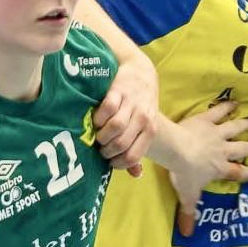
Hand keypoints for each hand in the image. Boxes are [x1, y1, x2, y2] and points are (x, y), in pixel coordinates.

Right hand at [93, 56, 158, 176]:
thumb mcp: (145, 126)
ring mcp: (132, 104)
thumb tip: (136, 175)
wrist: (141, 71)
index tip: (108, 160)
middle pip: (121, 144)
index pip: (133, 156)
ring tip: (98, 135)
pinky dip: (99, 117)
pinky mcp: (119, 90)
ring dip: (101, 135)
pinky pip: (107, 109)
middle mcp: (143, 118)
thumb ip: (138, 149)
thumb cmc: (140, 105)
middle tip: (100, 148)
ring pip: (115, 128)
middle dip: (106, 151)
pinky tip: (96, 119)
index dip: (116, 163)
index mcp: (151, 130)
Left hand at [170, 101, 247, 236]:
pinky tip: (234, 101)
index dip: (247, 173)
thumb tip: (188, 234)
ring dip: (244, 124)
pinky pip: (219, 111)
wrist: (177, 150)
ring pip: (235, 128)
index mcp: (221, 168)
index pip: (237, 172)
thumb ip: (189, 213)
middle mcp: (223, 150)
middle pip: (241, 148)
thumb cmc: (184, 173)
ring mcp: (217, 134)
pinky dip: (227, 106)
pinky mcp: (207, 120)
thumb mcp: (188, 195)